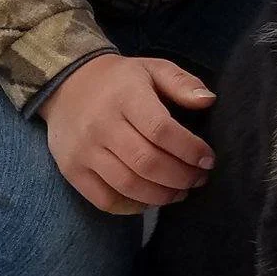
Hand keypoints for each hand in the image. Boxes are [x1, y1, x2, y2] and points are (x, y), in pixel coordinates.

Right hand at [39, 53, 216, 214]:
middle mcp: (102, 126)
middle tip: (199, 179)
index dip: (190, 149)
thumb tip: (209, 101)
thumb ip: (182, 83)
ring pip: (128, 185)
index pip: (161, 130)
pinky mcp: (71, 171)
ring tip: (181, 191)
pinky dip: (132, 207)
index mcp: (126, 97)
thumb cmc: (121, 79)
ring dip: (161, 195)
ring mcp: (84, 151)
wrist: (67, 85)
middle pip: (147, 163)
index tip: (208, 160)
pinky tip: (151, 200)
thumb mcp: (153, 68)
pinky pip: (104, 199)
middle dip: (181, 177)